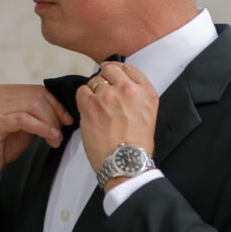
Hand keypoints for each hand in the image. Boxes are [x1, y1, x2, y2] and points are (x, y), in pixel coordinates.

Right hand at [0, 84, 72, 193]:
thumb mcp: (23, 128)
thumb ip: (37, 116)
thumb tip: (61, 112)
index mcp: (3, 93)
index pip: (37, 91)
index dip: (57, 104)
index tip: (67, 120)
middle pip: (37, 96)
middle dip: (55, 115)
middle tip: (60, 134)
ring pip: (33, 106)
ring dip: (50, 123)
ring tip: (55, 139)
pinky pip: (25, 120)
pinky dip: (42, 128)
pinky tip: (50, 137)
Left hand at [76, 62, 158, 181]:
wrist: (125, 162)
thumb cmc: (136, 147)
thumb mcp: (148, 115)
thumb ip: (137, 98)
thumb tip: (122, 90)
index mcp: (146, 92)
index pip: (130, 69)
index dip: (118, 71)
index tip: (113, 73)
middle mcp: (128, 90)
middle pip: (110, 70)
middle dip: (105, 79)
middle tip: (102, 92)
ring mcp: (108, 96)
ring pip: (94, 81)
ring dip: (93, 92)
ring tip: (98, 109)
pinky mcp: (91, 104)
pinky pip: (82, 91)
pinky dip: (83, 99)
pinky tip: (89, 110)